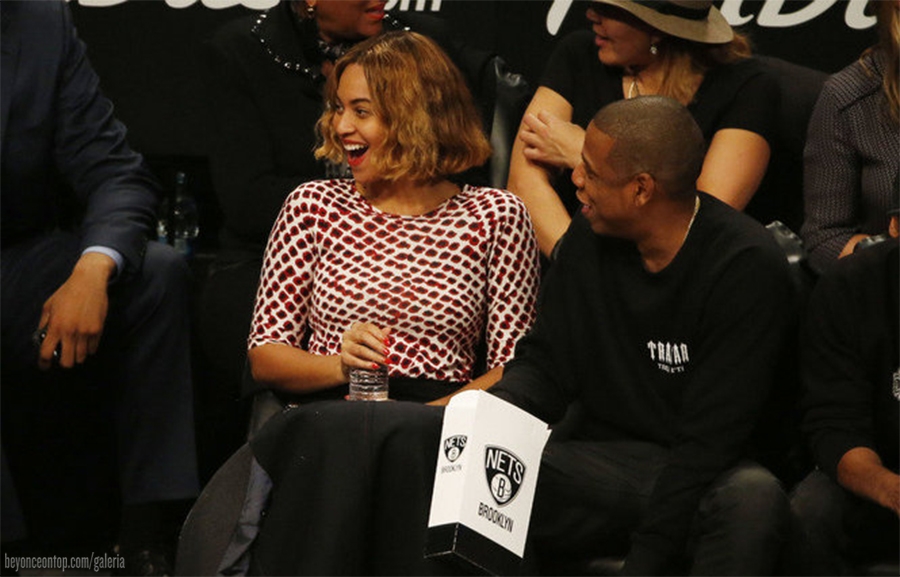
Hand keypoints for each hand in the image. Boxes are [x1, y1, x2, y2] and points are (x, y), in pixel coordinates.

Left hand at [37, 253, 113, 369]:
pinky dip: (89, 348)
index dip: (44, 363)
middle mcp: (71, 332)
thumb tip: (43, 337)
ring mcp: (86, 332)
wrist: (89, 281)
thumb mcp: (49, 305)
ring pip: (82, 357)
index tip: (45, 365)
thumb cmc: (68, 292)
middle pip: (67, 362)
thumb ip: (45, 323)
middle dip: (65, 362)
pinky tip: (86, 341)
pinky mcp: (98, 330)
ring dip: (78, 355)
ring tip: (76, 348)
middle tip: (64, 357)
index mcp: (56, 326)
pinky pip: (93, 348)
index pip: (46, 353)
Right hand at [340, 322, 390, 378]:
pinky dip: (366, 364)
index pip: (369, 327)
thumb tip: (388, 329)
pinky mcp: (344, 358)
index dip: (379, 334)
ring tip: (384, 361)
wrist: (350, 364)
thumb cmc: (364, 349)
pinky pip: (355, 361)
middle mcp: (349, 334)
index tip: (388, 343)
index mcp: (357, 327)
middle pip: (364, 337)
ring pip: (361, 350)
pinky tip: (375, 366)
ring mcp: (345, 346)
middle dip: (377, 345)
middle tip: (387, 352)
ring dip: (375, 356)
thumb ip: (379, 336)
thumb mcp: (372, 342)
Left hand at [519, 110, 584, 169]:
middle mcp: (545, 131)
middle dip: (530, 121)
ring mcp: (541, 144)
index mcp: (554, 122)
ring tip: (531, 138)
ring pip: (523, 135)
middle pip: (528, 119)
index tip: (545, 120)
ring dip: (526, 136)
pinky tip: (533, 151)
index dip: (543, 116)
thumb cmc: (581, 142)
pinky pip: (526, 152)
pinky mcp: (541, 156)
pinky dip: (528, 151)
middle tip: (533, 125)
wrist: (582, 156)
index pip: (540, 113)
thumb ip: (560, 124)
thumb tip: (557, 125)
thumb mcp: (572, 127)